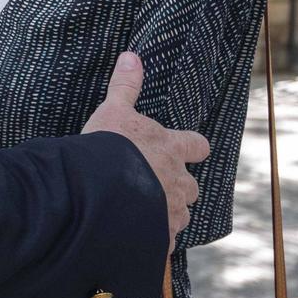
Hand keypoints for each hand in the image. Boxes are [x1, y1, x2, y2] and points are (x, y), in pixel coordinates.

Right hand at [81, 52, 208, 246]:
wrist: (99, 190)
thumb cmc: (109, 147)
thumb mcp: (113, 111)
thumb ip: (124, 86)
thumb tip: (131, 55)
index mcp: (172, 149)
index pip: (198, 146)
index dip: (194, 148)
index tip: (189, 149)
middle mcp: (178, 181)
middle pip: (193, 187)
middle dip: (179, 187)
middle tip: (156, 185)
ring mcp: (172, 211)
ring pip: (181, 215)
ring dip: (168, 214)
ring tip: (145, 214)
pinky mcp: (161, 237)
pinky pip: (165, 242)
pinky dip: (155, 240)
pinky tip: (138, 236)